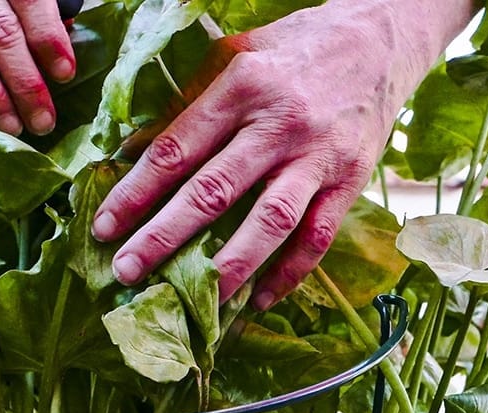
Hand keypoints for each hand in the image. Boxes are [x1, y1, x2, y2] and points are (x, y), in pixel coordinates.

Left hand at [92, 0, 474, 308]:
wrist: (383, 34)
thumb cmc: (297, 46)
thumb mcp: (237, 54)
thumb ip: (192, 101)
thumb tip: (136, 150)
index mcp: (241, 86)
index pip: (176, 149)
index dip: (135, 192)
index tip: (104, 226)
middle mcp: (279, 124)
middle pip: (213, 191)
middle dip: (164, 237)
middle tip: (127, 272)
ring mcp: (317, 156)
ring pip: (268, 221)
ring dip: (229, 266)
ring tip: (196, 302)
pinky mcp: (350, 180)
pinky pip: (317, 237)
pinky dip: (288, 274)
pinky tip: (258, 300)